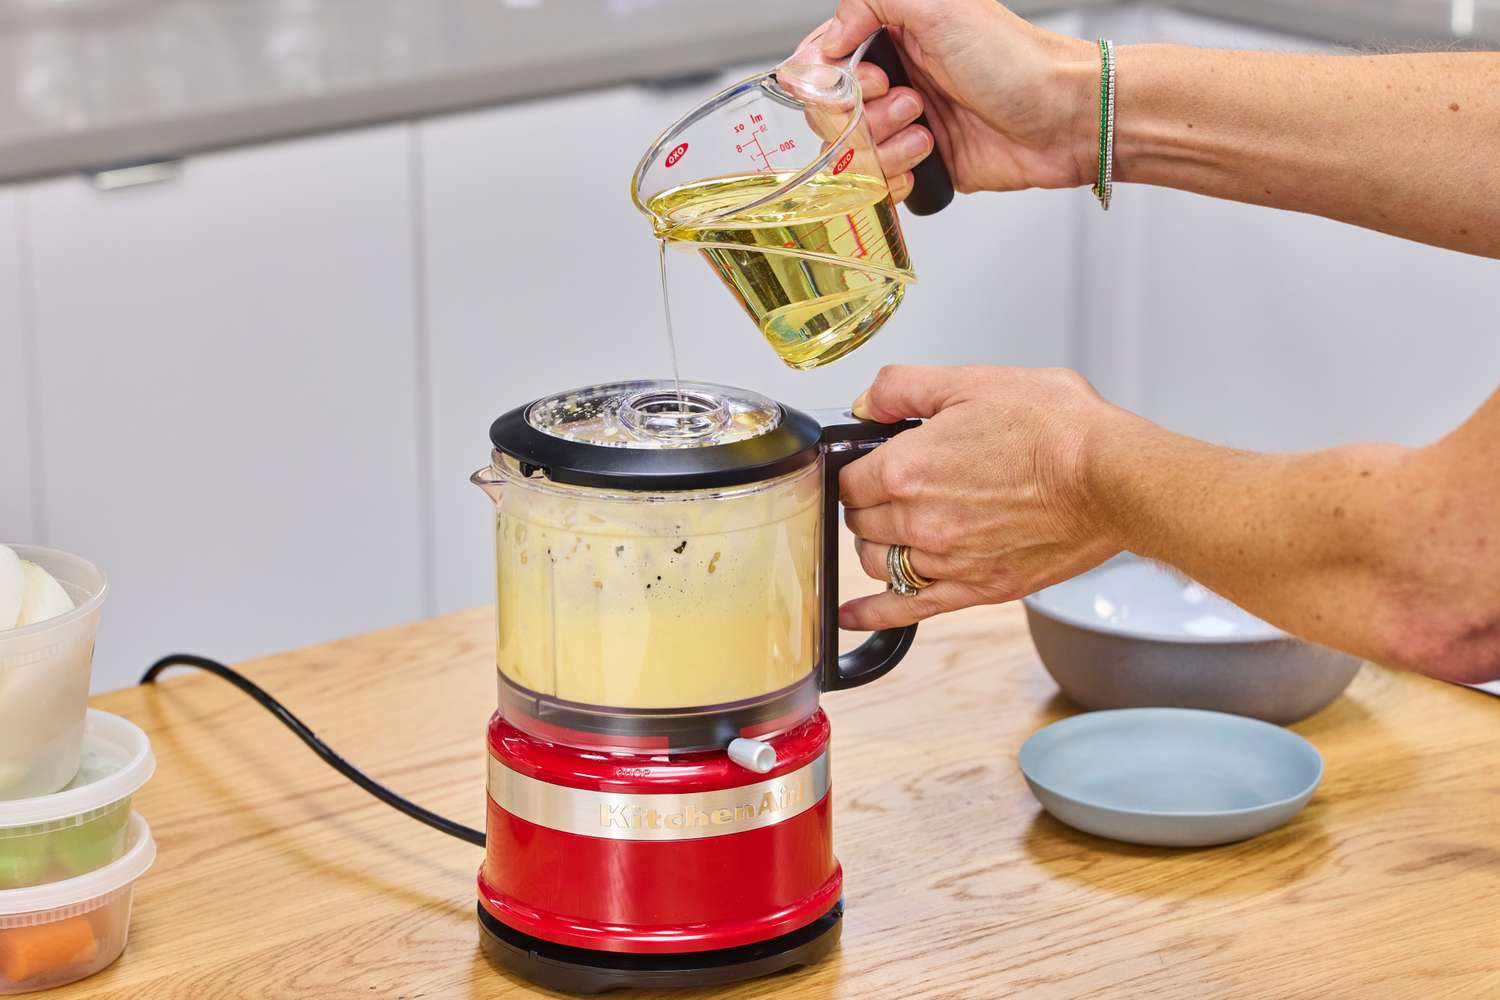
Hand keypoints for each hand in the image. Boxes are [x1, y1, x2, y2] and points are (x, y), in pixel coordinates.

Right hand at [794, 0, 1095, 201]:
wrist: (1064, 118)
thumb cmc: (1017, 61)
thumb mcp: (942, 6)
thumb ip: (873, 2)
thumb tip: (829, 36)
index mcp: (893, 37)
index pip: (822, 59)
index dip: (830, 76)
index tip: (867, 78)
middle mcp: (894, 80)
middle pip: (830, 111)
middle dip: (864, 114)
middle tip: (910, 101)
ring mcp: (903, 125)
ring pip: (851, 152)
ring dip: (886, 146)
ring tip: (929, 131)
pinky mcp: (918, 165)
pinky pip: (877, 184)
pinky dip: (895, 177)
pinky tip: (928, 157)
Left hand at [838, 365, 1123, 628]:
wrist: (1110, 476)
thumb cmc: (1056, 429)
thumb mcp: (973, 380)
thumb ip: (904, 387)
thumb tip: (866, 401)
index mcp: (908, 469)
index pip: (849, 480)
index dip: (859, 468)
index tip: (872, 465)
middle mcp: (918, 520)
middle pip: (861, 522)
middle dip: (870, 504)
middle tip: (895, 489)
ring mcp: (946, 560)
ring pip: (879, 563)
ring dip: (880, 546)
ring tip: (898, 529)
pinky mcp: (978, 588)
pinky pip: (908, 609)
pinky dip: (873, 613)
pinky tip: (852, 615)